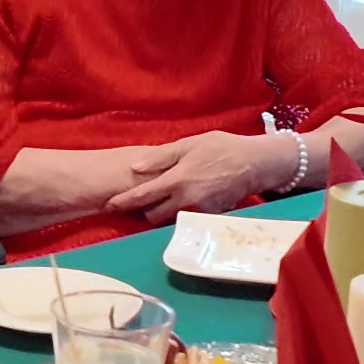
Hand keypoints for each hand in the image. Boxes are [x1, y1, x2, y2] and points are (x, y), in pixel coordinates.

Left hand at [102, 130, 285, 218]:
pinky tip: (188, 199)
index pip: (143, 196)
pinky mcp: (211, 217)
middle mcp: (187, 199)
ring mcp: (199, 211)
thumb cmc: (221, 148)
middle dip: (145, 210)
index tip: (109, 205)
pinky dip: (182, 212)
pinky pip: (188, 218)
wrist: (255, 163)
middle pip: (153, 216)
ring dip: (163, 212)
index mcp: (178, 179)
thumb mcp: (189, 144)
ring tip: (166, 197)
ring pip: (170, 220)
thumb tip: (135, 168)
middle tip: (144, 198)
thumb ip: (161, 157)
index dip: (124, 201)